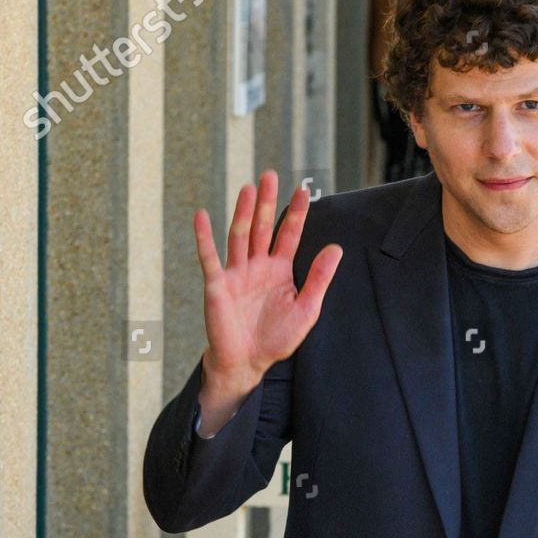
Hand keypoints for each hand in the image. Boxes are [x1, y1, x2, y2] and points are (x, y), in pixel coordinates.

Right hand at [194, 168, 342, 429]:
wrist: (247, 362)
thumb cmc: (276, 339)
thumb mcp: (306, 309)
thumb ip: (318, 279)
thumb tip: (336, 249)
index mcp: (279, 271)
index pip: (289, 235)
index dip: (296, 214)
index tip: (303, 191)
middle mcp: (257, 266)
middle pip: (263, 228)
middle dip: (267, 202)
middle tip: (271, 175)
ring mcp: (236, 273)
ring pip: (240, 236)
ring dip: (244, 213)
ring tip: (248, 188)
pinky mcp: (218, 285)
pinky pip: (210, 258)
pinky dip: (204, 238)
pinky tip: (202, 216)